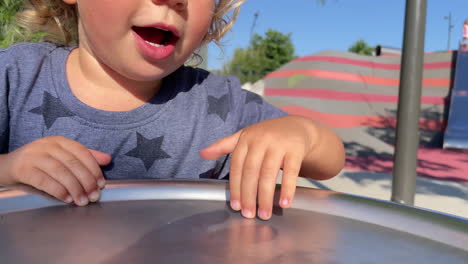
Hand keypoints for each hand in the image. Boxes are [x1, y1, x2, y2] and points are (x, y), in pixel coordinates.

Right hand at [0, 136, 110, 205]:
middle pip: (73, 163)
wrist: (6, 167)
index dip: (94, 169)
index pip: (82, 152)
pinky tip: (66, 198)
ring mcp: (34, 155)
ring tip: (82, 201)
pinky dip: (58, 190)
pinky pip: (44, 180)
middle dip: (86, 181)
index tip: (101, 184)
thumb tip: (108, 159)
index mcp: (59, 141)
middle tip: (94, 196)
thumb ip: (84, 158)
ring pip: (60, 171)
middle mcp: (47, 145)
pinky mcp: (23, 168)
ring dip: (74, 188)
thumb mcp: (61, 158)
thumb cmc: (39, 164)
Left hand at [200, 116, 314, 219]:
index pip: (237, 166)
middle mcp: (261, 140)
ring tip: (264, 214)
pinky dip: (288, 189)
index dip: (235, 187)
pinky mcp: (295, 149)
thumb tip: (202, 153)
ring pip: (269, 174)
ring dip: (265, 196)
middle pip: (251, 172)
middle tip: (248, 215)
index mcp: (245, 139)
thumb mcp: (245, 137)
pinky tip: (284, 203)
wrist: (296, 126)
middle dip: (248, 195)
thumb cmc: (266, 135)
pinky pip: (291, 172)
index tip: (235, 206)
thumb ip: (224, 146)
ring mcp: (279, 144)